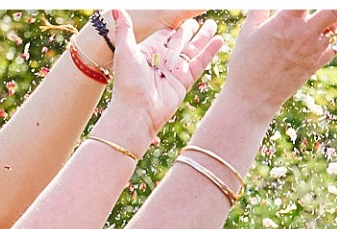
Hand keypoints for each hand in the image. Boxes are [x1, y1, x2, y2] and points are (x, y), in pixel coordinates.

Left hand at [96, 11, 224, 149]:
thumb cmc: (128, 82)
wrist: (139, 110)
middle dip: (191, 30)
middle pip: (181, 40)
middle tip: (201, 20)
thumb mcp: (125, 51)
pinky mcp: (186, 80)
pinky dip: (210, 52)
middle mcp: (164, 59)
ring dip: (203, 38)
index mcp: (150, 50)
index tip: (183, 14)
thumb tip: (117, 9)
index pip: (165, 33)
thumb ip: (125, 30)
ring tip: (214, 26)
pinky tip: (219, 41)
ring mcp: (176, 69)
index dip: (174, 24)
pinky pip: (200, 63)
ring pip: (193, 49)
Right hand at [223, 8, 336, 110]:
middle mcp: (304, 35)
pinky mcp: (316, 64)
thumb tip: (266, 1)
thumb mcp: (250, 30)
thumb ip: (262, 9)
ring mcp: (313, 50)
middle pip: (333, 10)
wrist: (254, 97)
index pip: (305, 0)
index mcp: (285, 21)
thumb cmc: (246, 61)